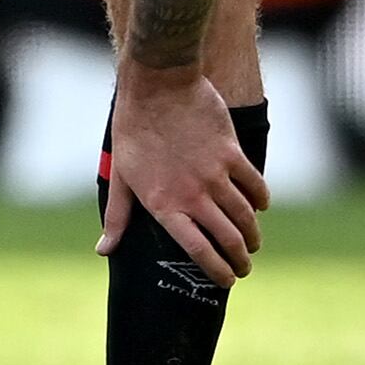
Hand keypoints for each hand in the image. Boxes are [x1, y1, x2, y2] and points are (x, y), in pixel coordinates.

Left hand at [100, 61, 269, 285]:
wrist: (157, 84)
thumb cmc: (133, 129)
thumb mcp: (120, 175)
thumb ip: (118, 216)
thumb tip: (104, 250)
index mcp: (163, 205)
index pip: (197, 250)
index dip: (216, 270)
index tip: (226, 280)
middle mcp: (192, 195)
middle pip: (227, 238)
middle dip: (240, 259)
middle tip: (245, 267)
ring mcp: (214, 174)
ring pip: (244, 216)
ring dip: (253, 234)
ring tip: (253, 242)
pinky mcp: (231, 153)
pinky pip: (254, 184)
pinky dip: (260, 200)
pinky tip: (260, 206)